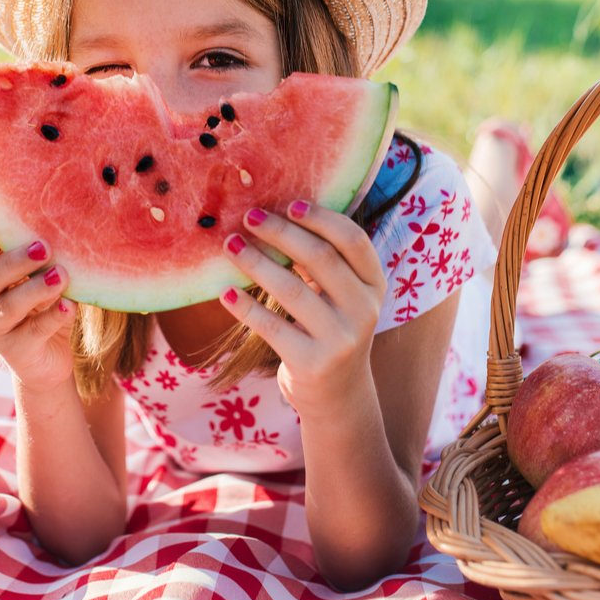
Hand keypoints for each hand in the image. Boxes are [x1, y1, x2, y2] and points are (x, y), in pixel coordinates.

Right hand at [0, 220, 76, 390]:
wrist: (48, 363)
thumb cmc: (43, 312)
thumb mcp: (40, 285)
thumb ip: (40, 265)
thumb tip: (57, 235)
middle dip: (16, 261)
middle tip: (45, 248)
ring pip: (10, 306)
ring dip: (36, 289)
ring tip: (61, 275)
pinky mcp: (17, 351)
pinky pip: (35, 330)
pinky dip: (53, 316)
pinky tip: (69, 306)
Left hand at [218, 201, 386, 413]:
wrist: (338, 395)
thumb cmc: (330, 330)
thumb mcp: (341, 297)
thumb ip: (323, 263)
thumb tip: (274, 217)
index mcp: (374, 285)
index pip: (353, 241)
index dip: (321, 218)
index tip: (289, 204)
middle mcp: (364, 310)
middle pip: (320, 258)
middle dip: (281, 233)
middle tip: (249, 217)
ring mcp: (340, 339)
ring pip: (292, 290)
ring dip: (256, 262)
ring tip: (230, 245)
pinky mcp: (313, 363)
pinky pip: (272, 327)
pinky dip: (246, 307)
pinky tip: (226, 293)